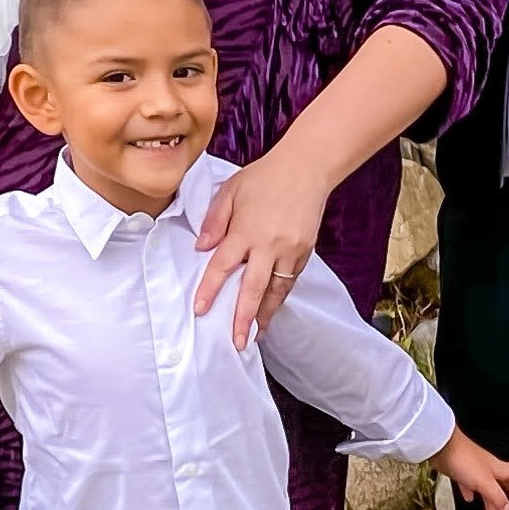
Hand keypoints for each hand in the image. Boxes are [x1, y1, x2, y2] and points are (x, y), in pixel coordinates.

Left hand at [193, 148, 331, 349]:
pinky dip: (279, 297)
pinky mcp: (305, 252)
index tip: (201, 310)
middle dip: (244, 318)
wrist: (307, 167)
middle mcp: (269, 245)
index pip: (222, 266)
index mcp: (246, 230)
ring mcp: (291, 250)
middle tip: (238, 341)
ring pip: (276, 291)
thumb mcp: (230, 190)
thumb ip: (214, 220)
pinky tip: (271, 309)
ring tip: (256, 335)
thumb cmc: (264, 176)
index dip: (210, 289)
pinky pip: (290, 281)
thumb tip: (201, 248)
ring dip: (265, 315)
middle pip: (253, 289)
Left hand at [434, 427, 508, 509]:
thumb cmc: (463, 459)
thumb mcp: (484, 482)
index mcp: (499, 469)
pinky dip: (473, 492)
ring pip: (489, 486)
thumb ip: (496, 497)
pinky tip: (470, 499)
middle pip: (508, 482)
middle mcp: (490, 467)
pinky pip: (471, 484)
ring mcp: (475, 468)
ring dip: (494, 499)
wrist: (440, 445)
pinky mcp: (461, 469)